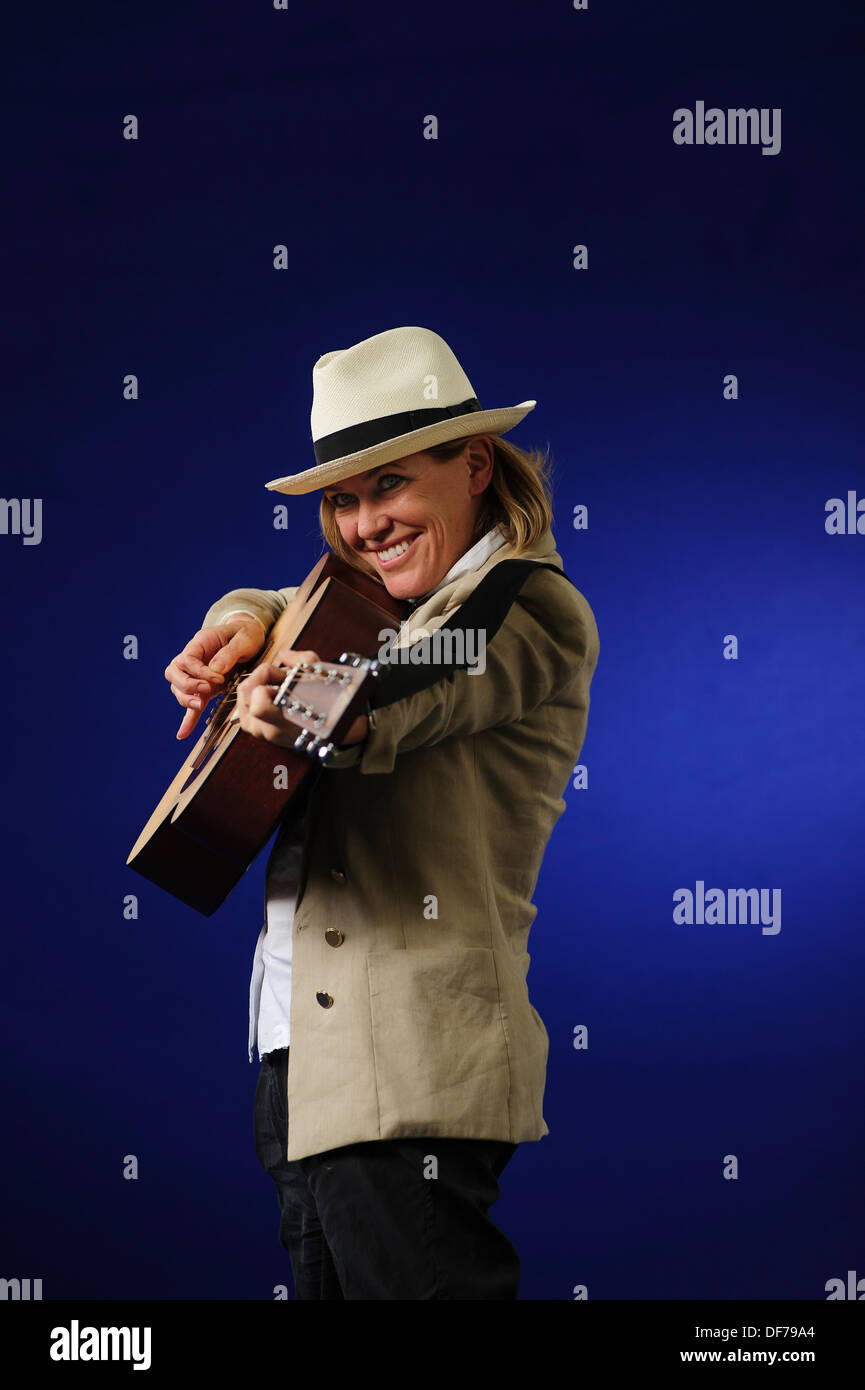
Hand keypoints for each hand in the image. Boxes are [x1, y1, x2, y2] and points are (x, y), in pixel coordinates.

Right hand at [165, 615, 266, 739]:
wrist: (250, 637)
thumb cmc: (246, 634)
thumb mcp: (244, 638)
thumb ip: (230, 652)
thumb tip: (216, 669)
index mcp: (200, 643)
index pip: (187, 659)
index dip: (199, 671)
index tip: (219, 678)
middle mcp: (193, 658)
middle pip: (174, 673)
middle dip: (187, 686)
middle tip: (206, 690)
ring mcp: (196, 674)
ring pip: (179, 688)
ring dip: (187, 699)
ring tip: (201, 705)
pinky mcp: (204, 687)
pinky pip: (192, 702)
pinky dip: (188, 719)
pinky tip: (184, 733)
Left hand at [236, 648, 369, 748]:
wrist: (338, 729)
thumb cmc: (331, 704)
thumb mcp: (322, 676)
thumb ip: (302, 661)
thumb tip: (284, 654)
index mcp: (286, 719)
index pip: (258, 701)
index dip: (266, 678)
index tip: (282, 675)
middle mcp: (272, 730)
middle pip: (245, 697)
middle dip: (258, 679)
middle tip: (276, 678)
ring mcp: (265, 734)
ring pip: (242, 705)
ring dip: (253, 690)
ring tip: (273, 688)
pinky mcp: (261, 734)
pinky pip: (245, 714)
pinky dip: (252, 701)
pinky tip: (268, 696)